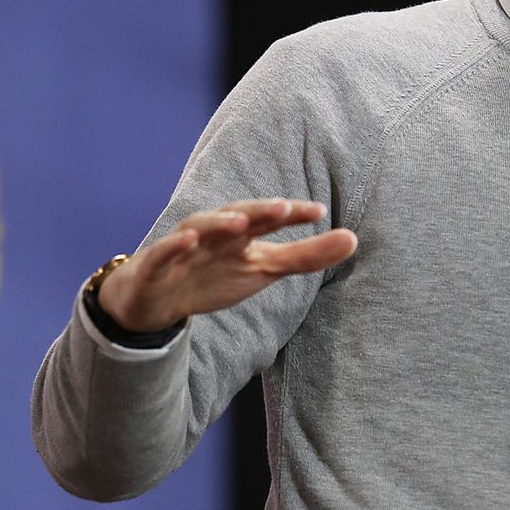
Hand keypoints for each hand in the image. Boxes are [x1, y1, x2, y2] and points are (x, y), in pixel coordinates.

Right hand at [98, 199, 357, 331]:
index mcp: (240, 232)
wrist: (157, 300)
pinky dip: (175, 245)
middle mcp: (213, 232)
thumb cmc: (214, 275)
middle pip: (236, 216)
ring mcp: (183, 245)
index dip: (291, 215)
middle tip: (283, 208)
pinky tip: (188, 241)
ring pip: (200, 227)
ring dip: (219, 222)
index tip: (318, 213)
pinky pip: (164, 252)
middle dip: (258, 211)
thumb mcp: (264, 268)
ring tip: (240, 221)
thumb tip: (353, 238)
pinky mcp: (156, 264)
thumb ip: (306, 255)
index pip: (269, 219)